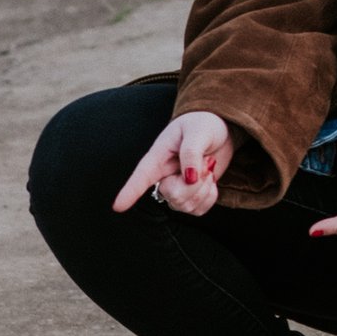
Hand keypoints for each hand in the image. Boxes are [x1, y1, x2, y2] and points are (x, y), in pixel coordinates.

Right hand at [114, 111, 231, 218]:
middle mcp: (164, 176)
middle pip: (173, 196)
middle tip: (205, 162)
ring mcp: (177, 188)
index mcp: (158, 157)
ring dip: (204, 188)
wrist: (219, 131)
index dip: (129, 192)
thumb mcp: (198, 131)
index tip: (117, 207)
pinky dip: (210, 197)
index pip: (141, 176)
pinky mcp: (191, 197)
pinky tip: (210, 181)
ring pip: (186, 205)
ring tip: (207, 167)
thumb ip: (191, 152)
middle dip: (196, 184)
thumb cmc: (203, 125)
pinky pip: (198, 210)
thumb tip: (189, 178)